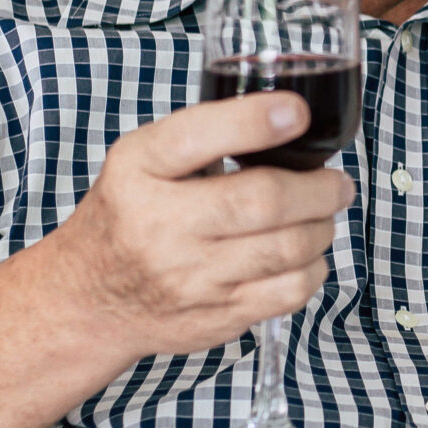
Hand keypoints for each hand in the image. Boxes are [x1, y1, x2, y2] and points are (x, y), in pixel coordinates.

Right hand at [38, 92, 353, 363]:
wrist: (91, 297)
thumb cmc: (131, 213)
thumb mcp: (143, 159)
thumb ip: (204, 135)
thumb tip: (292, 117)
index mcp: (140, 170)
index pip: (196, 137)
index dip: (255, 121)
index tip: (297, 112)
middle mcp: (160, 224)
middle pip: (263, 200)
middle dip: (319, 187)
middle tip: (337, 182)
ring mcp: (190, 277)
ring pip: (288, 247)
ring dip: (322, 225)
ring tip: (322, 214)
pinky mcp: (217, 315)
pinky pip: (290, 291)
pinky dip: (313, 267)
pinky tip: (305, 254)